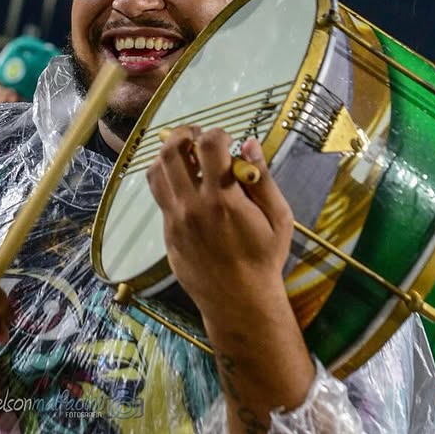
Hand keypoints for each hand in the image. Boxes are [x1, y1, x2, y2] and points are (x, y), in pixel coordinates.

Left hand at [146, 128, 293, 316]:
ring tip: (185, 154)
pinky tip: (182, 180)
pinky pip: (158, 195)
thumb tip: (249, 144)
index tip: (226, 138)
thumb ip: (263, 178)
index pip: (209, 145)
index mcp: (224, 199)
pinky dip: (166, 178)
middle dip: (184, 134)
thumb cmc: (264, 257)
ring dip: (168, 154)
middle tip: (197, 135)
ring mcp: (175, 220)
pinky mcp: (167, 232)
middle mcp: (193, 206)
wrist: (239, 300)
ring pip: (156, 171)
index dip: (217, 132)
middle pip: (172, 151)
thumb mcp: (278, 217)